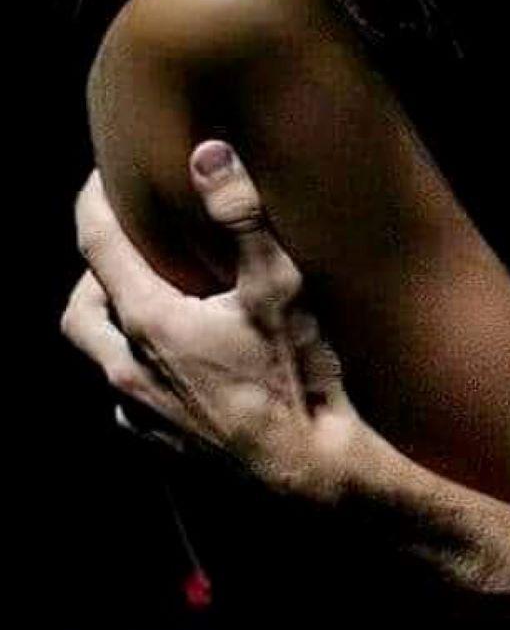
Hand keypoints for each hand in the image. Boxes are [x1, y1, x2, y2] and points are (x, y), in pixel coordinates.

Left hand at [62, 142, 361, 503]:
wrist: (310, 476)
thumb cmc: (296, 381)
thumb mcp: (279, 288)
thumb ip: (241, 216)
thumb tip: (208, 153)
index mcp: (148, 322)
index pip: (96, 245)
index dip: (94, 201)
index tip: (103, 176)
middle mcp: (128, 369)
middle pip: (78, 310)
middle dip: (93, 276)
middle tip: (127, 255)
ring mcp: (140, 414)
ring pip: (101, 359)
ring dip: (114, 328)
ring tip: (154, 309)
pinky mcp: (159, 447)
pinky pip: (127, 402)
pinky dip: (139, 374)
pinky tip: (176, 370)